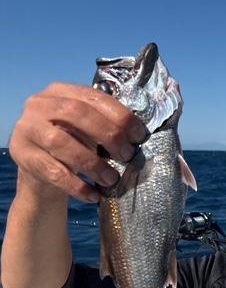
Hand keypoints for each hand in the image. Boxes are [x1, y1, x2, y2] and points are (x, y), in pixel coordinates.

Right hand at [9, 83, 145, 202]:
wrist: (40, 167)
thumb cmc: (73, 142)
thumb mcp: (87, 128)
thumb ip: (106, 124)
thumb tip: (138, 137)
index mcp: (60, 92)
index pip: (94, 98)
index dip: (120, 116)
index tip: (139, 136)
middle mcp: (39, 105)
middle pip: (77, 114)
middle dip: (109, 135)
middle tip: (127, 156)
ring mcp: (27, 130)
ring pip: (62, 143)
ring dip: (93, 163)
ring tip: (111, 179)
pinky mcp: (23, 156)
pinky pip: (54, 172)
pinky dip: (78, 186)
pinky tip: (94, 195)